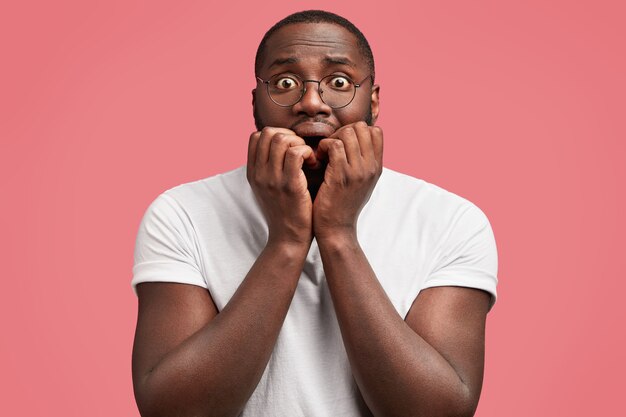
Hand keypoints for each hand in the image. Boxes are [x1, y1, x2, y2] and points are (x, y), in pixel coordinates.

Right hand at [247, 127, 317, 245]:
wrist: (289, 239)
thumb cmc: (286, 212)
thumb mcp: (270, 189)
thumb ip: (271, 168)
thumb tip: (283, 145)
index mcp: (253, 173)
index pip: (256, 136)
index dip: (276, 134)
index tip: (291, 148)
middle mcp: (259, 174)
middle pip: (268, 133)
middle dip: (289, 135)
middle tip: (302, 151)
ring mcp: (272, 179)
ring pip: (282, 139)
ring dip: (300, 143)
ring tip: (308, 158)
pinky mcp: (289, 186)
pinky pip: (296, 153)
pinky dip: (308, 152)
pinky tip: (313, 164)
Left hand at [313, 122, 382, 240]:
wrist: (336, 230)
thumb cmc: (343, 205)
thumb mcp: (361, 183)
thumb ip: (363, 162)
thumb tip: (357, 140)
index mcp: (377, 167)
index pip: (376, 131)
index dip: (356, 131)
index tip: (343, 145)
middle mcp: (371, 167)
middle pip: (361, 128)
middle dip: (342, 132)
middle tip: (330, 148)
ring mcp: (358, 171)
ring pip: (347, 133)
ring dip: (331, 139)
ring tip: (324, 154)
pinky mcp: (341, 176)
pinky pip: (334, 145)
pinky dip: (322, 147)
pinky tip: (318, 161)